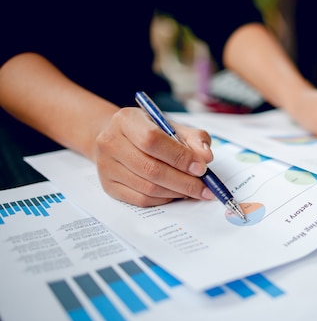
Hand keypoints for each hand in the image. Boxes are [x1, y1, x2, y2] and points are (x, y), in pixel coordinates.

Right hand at [94, 107, 215, 206]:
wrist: (118, 138)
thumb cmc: (148, 131)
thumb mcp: (171, 126)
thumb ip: (193, 138)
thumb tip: (206, 157)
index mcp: (126, 120)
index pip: (153, 140)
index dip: (180, 156)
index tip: (201, 167)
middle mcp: (111, 142)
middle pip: (151, 168)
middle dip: (184, 181)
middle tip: (205, 187)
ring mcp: (106, 166)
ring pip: (148, 188)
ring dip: (177, 192)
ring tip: (194, 190)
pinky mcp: (108, 186)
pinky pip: (141, 200)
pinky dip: (164, 199)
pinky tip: (176, 193)